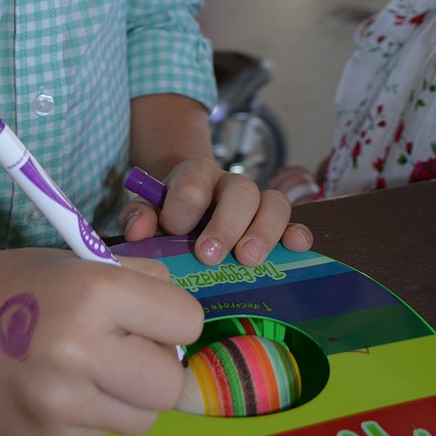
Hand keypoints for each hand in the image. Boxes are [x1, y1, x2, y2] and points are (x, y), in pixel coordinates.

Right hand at [0, 245, 203, 435]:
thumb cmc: (19, 282)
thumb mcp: (80, 262)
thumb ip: (138, 283)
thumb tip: (182, 321)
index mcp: (96, 292)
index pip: (186, 320)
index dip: (174, 319)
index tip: (155, 318)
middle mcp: (83, 349)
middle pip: (170, 383)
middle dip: (159, 368)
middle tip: (132, 352)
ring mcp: (64, 401)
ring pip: (142, 417)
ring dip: (129, 397)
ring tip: (95, 371)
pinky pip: (102, 433)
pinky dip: (93, 414)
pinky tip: (61, 388)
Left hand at [119, 157, 312, 266]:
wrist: (189, 206)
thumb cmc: (168, 214)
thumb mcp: (147, 209)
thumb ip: (138, 216)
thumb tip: (139, 231)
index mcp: (196, 175)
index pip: (193, 184)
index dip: (183, 209)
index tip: (174, 231)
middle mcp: (230, 184)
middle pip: (240, 191)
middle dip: (226, 225)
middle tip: (209, 256)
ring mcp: (256, 202)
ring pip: (274, 203)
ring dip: (263, 232)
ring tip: (249, 260)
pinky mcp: (275, 223)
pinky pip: (294, 222)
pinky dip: (297, 233)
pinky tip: (296, 247)